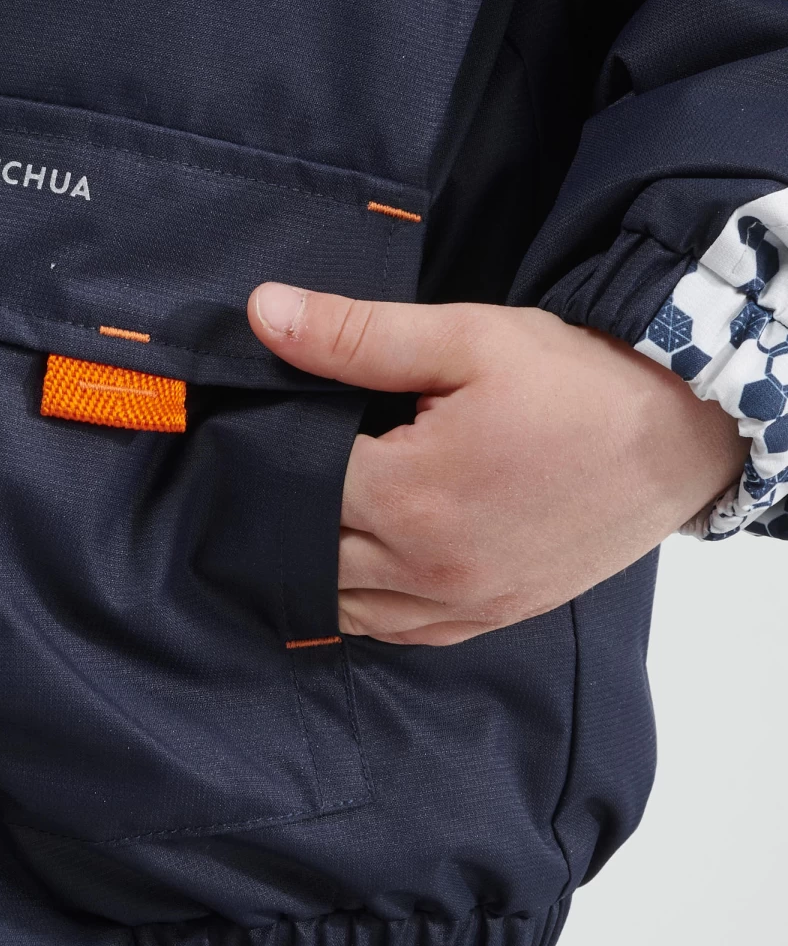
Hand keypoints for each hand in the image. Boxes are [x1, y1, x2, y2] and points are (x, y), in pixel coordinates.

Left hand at [248, 284, 748, 645]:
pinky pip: (395, 632)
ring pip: (342, 602)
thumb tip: (265, 313)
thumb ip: (354, 335)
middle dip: (290, 508)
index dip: (274, 452)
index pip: (293, 484)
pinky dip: (364, 605)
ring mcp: (459, 602)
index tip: (275, 426)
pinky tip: (356, 569)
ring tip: (318, 514)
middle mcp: (425, 565)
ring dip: (317, 564)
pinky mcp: (488, 618)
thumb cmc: (577, 383)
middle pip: (309, 549)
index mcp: (408, 495)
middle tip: (288, 467)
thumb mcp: (465, 339)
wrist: (680, 435)